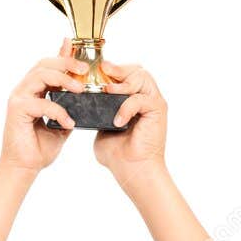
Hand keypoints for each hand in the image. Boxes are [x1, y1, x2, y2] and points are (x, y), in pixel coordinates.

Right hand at [0, 39, 87, 173]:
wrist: (25, 167)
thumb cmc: (39, 147)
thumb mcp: (60, 123)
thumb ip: (68, 107)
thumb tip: (85, 98)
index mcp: (34, 90)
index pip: (49, 66)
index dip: (63, 55)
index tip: (82, 55)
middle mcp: (25, 90)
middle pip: (44, 64)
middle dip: (66, 63)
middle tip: (85, 69)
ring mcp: (19, 97)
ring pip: (41, 75)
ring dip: (63, 80)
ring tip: (80, 90)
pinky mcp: (17, 109)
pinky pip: (41, 103)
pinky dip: (58, 111)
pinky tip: (69, 122)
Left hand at [92, 60, 167, 180]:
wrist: (131, 172)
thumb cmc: (118, 155)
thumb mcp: (101, 126)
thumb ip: (96, 111)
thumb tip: (83, 99)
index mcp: (133, 100)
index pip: (126, 74)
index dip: (112, 69)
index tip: (95, 70)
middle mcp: (145, 98)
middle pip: (136, 70)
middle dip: (118, 69)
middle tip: (103, 71)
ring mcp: (153, 103)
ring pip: (142, 77)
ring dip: (123, 83)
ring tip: (109, 92)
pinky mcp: (157, 111)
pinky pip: (140, 99)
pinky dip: (126, 107)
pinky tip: (117, 121)